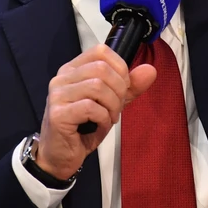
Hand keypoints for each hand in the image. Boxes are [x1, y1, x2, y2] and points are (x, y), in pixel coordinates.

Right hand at [34, 44, 155, 179]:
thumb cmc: (83, 127)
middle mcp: (62, 78)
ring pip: (97, 86)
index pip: (101, 51)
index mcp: (73, 69)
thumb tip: (150, 71)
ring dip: (112, 106)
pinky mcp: (58, 114)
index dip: (120, 68)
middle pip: (101, 68)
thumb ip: (129, 87)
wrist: (61, 156)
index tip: (123, 88)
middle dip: (119, 90)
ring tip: (110, 118)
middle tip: (117, 108)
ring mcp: (57, 95)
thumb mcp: (110, 103)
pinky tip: (100, 126)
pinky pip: (91, 108)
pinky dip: (103, 118)